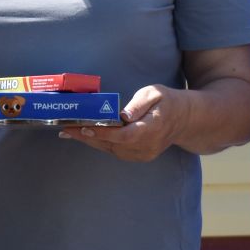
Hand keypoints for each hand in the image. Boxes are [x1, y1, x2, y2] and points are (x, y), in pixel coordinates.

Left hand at [59, 85, 177, 161]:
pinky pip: (115, 151)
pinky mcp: (139, 156)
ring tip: (68, 131)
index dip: (103, 132)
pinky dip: (99, 143)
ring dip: (89, 140)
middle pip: (112, 144)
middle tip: (65, 129)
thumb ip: (138, 104)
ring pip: (111, 149)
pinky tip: (85, 135)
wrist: (184, 120)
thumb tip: (123, 115)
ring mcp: (143, 154)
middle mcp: (147, 145)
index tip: (84, 126)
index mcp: (152, 128)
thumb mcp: (155, 93)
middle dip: (87, 136)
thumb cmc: (167, 102)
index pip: (124, 135)